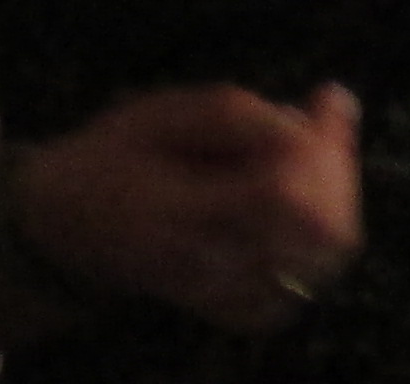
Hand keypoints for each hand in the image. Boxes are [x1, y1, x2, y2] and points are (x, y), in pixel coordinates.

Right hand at [10, 80, 360, 334]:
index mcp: (183, 213)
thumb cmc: (112, 157)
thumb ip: (235, 114)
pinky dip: (320, 234)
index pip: (284, 195)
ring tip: (315, 148)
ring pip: (325, 256)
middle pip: (321, 232)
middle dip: (339, 166)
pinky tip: (300, 197)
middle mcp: (214, 267)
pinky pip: (311, 277)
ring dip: (335, 195)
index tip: (326, 96)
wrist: (70, 227)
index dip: (321, 146)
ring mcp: (232, 299)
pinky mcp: (244, 314)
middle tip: (327, 115)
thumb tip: (309, 120)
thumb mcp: (159, 112)